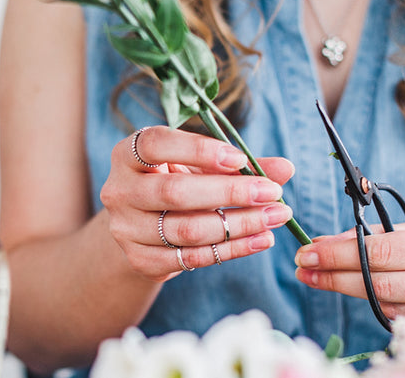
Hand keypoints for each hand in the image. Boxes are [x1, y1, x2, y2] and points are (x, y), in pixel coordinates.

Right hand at [101, 127, 294, 281]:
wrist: (142, 226)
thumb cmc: (175, 181)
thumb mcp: (197, 165)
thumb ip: (237, 164)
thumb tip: (286, 168)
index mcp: (127, 154)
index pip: (156, 144)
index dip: (198, 150)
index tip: (239, 158)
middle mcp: (119, 190)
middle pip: (174, 192)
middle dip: (229, 193)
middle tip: (273, 192)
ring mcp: (126, 229)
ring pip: (187, 230)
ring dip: (238, 224)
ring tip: (275, 216)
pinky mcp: (140, 260)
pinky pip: (191, 258)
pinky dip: (231, 250)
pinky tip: (260, 239)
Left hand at [294, 220, 404, 320]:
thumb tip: (350, 240)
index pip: (380, 251)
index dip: (338, 252)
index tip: (309, 249)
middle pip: (376, 283)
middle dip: (333, 275)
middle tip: (303, 266)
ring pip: (387, 306)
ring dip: (352, 291)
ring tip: (324, 278)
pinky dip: (386, 308)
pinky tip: (370, 294)